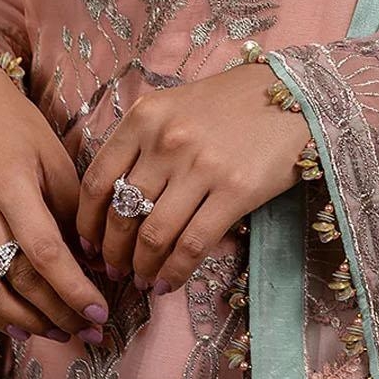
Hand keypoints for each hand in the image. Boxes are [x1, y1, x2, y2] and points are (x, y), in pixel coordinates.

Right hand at [0, 58, 110, 343]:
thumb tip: (92, 262)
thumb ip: (71, 209)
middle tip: (89, 331)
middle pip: (17, 277)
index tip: (101, 311)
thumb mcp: (51, 155)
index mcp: (8, 181)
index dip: (73, 288)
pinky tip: (20, 326)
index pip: (44, 251)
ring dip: (26, 321)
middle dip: (56, 311)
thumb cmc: (13, 125)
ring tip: (60, 334)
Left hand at [76, 61, 312, 294]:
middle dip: (113, 251)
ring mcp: (201, 166)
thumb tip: (113, 199)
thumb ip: (142, 142)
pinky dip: (175, 272)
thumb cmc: (228, 102)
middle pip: (122, 213)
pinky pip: (193, 244)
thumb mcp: (175, 106)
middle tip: (114, 268)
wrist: (290, 95)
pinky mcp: (235, 191)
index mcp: (146, 116)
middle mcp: (167, 140)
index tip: (87, 242)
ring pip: (154, 235)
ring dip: (141, 267)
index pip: (98, 180)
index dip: (87, 221)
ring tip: (141, 279)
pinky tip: (168, 282)